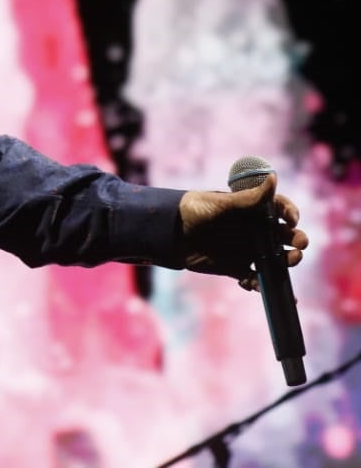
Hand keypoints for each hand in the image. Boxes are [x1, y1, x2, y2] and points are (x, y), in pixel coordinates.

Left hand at [178, 173, 307, 290]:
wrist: (169, 233)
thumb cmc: (194, 210)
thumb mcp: (221, 204)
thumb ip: (249, 198)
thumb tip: (274, 178)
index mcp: (251, 211)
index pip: (279, 209)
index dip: (290, 214)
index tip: (292, 220)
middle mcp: (253, 230)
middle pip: (283, 236)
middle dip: (296, 240)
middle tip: (300, 244)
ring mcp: (247, 250)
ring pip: (275, 259)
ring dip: (286, 262)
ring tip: (289, 261)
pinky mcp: (236, 267)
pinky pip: (256, 279)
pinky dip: (265, 287)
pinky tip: (273, 291)